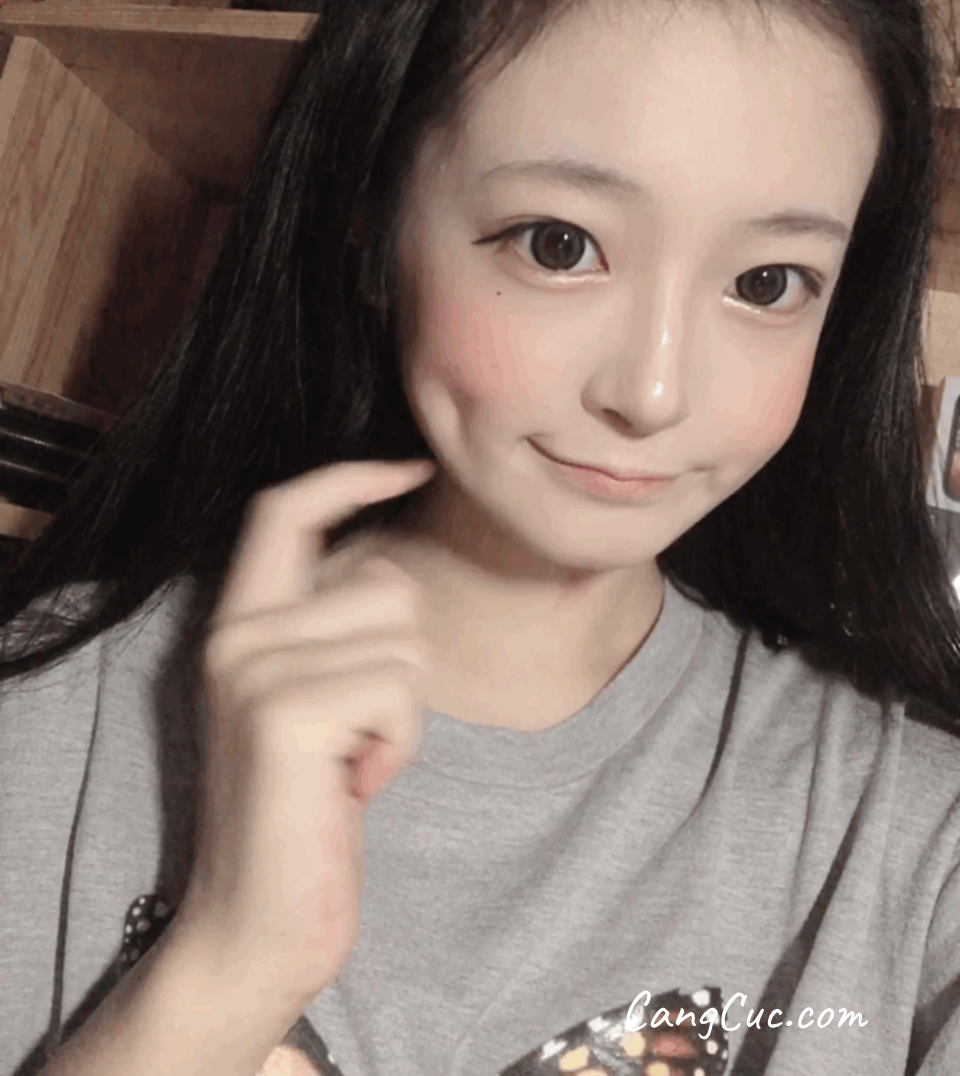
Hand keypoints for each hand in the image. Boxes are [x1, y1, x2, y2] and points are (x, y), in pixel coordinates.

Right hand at [169, 459, 436, 1010]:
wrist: (258, 926)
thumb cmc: (306, 811)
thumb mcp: (313, 704)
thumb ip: (331, 633)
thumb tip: (392, 570)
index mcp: (238, 625)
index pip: (285, 510)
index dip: (350, 477)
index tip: (413, 466)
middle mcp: (235, 636)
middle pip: (388, 583)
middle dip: (402, 662)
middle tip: (355, 735)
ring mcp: (253, 670)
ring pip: (405, 638)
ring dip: (402, 712)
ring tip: (351, 761)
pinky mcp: (285, 714)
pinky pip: (399, 688)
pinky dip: (399, 743)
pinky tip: (355, 785)